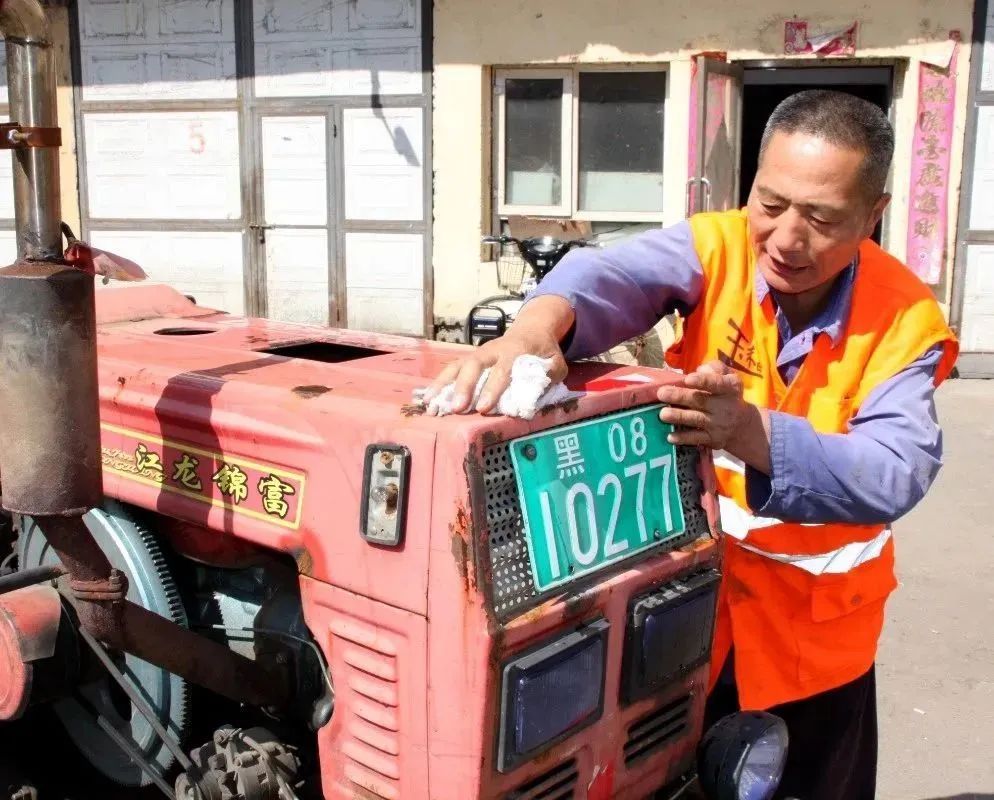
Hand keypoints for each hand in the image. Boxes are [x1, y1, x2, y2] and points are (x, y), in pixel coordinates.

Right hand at [425, 326, 566, 414]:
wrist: (532, 328)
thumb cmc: (543, 350)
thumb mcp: (556, 360)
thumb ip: (551, 373)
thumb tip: (539, 389)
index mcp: (515, 350)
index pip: (502, 370)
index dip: (492, 389)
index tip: (483, 408)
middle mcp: (492, 350)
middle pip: (474, 365)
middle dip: (464, 387)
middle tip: (456, 408)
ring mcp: (478, 353)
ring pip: (457, 366)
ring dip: (443, 385)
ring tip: (430, 406)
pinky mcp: (469, 359)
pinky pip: (451, 369)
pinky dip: (438, 384)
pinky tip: (427, 400)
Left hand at [656, 361, 770, 472]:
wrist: (741, 424)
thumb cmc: (726, 393)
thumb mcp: (728, 376)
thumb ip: (715, 368)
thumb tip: (700, 370)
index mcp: (730, 387)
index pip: (718, 383)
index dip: (703, 381)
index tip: (688, 379)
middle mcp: (726, 406)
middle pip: (701, 400)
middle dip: (680, 397)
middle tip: (662, 393)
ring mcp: (718, 424)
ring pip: (696, 419)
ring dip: (678, 417)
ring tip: (663, 414)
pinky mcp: (712, 439)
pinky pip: (696, 438)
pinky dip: (683, 438)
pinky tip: (670, 436)